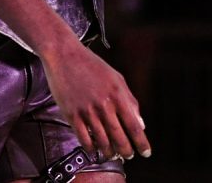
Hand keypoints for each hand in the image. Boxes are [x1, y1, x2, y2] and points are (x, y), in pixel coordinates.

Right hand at [40, 39, 150, 162]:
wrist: (65, 55)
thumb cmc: (92, 65)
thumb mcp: (117, 78)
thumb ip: (130, 100)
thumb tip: (140, 123)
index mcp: (118, 94)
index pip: (134, 125)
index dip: (141, 142)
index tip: (146, 152)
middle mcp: (104, 104)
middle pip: (119, 137)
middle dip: (126, 151)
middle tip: (128, 155)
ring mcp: (87, 110)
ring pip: (102, 141)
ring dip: (109, 152)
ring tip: (112, 154)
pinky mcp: (72, 114)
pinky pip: (84, 138)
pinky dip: (91, 148)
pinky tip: (94, 150)